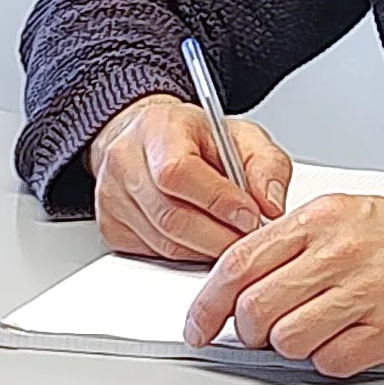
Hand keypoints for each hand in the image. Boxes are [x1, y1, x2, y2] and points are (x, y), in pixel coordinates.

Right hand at [87, 94, 292, 262]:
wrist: (154, 138)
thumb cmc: (197, 138)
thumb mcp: (243, 136)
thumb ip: (267, 165)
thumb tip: (272, 206)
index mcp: (158, 128)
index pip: (178, 171)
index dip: (218, 200)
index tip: (251, 214)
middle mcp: (125, 161)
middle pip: (170, 215)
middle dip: (219, 235)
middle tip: (249, 237)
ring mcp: (111, 198)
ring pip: (163, 243)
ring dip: (206, 249)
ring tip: (231, 238)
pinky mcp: (111, 229)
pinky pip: (153, 256)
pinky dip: (186, 256)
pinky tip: (204, 241)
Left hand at [184, 177, 383, 376]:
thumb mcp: (350, 213)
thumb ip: (296, 239)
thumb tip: (240, 274)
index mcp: (325, 216)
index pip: (240, 261)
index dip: (208, 302)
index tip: (198, 323)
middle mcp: (341, 249)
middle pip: (256, 308)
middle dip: (250, 330)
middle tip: (265, 330)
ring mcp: (367, 288)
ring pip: (288, 340)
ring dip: (293, 346)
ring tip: (318, 329)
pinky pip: (330, 362)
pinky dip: (332, 359)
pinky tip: (351, 337)